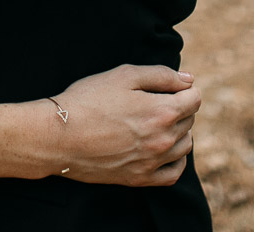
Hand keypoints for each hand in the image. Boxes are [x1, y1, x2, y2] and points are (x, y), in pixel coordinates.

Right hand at [42, 64, 199, 186]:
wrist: (59, 136)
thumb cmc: (88, 100)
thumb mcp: (123, 75)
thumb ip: (161, 75)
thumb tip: (189, 81)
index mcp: (163, 112)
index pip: (194, 99)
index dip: (184, 88)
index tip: (170, 86)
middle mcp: (164, 140)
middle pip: (189, 120)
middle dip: (179, 107)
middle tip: (155, 100)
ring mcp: (153, 162)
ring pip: (185, 146)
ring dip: (179, 131)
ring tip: (158, 122)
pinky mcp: (140, 178)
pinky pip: (173, 173)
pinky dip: (175, 161)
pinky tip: (165, 150)